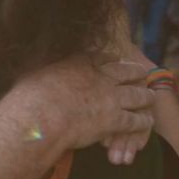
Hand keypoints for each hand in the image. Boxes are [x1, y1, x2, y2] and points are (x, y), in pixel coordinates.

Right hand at [16, 54, 153, 164]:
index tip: (114, 59)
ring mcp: (111, 98)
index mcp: (79, 62)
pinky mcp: (115, 120)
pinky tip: (146, 122)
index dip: (111, 58)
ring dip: (145, 96)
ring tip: (148, 97)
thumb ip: (41, 66)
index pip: (102, 56)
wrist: (40, 118)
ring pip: (139, 95)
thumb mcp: (33, 72)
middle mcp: (100, 77)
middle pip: (127, 71)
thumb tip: (30, 61)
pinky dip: (143, 121)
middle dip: (135, 72)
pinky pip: (137, 120)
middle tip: (140, 74)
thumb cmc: (29, 96)